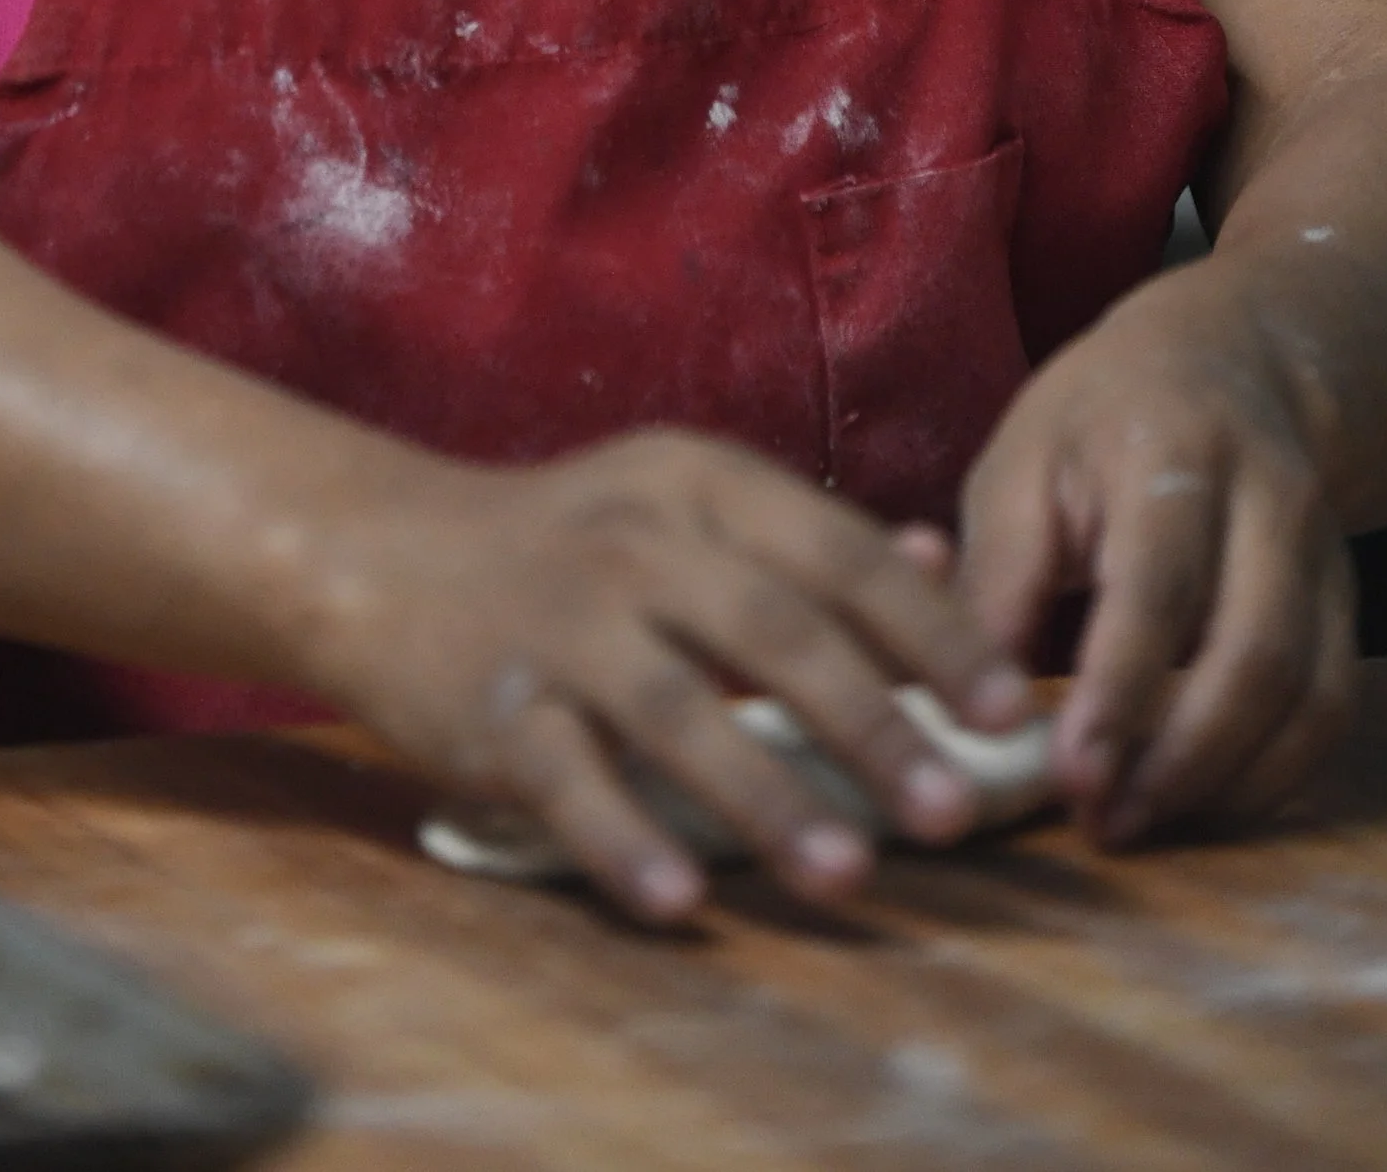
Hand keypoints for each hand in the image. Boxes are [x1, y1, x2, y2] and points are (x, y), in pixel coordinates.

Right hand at [296, 426, 1040, 923]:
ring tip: (849, 877)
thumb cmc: (563, 541)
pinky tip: (684, 901)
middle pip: (772, 629)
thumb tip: (942, 565)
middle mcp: (632, 541)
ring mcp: (556, 622)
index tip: (1006, 709)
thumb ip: (809, 540)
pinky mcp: (488, 705)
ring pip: (676, 709)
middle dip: (874, 724)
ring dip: (768, 797)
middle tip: (955, 812)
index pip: (836, 549)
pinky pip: (567, 779)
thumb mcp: (684, 506)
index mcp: (697, 484)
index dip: (929, 631)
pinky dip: (625, 841)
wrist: (379, 552)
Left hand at [956, 264, 1357, 845]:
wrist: (1226, 363)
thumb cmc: (1095, 425)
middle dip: (1183, 758)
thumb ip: (995, 577)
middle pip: (1256, 651)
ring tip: (1143, 822)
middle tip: (1106, 823)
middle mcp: (1268, 498)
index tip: (1072, 776)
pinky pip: (1332, 708)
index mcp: (1170, 448)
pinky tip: (1203, 797)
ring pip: (1310, 692)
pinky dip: (1274, 772)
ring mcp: (1323, 552)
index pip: (1158, 586)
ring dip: (1229, 779)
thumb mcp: (1021, 465)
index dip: (1120, 692)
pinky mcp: (1347, 602)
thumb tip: (967, 705)